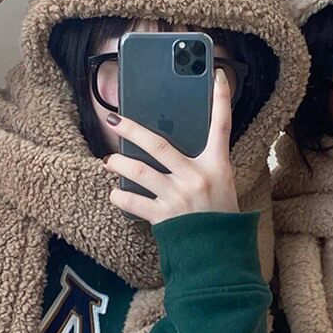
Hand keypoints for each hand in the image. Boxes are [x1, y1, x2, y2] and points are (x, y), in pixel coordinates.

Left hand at [105, 68, 238, 224]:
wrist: (219, 255)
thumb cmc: (219, 218)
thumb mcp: (221, 186)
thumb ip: (201, 166)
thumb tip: (170, 150)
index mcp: (217, 166)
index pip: (222, 126)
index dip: (221, 100)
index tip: (219, 76)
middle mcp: (196, 177)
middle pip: (159, 145)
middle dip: (132, 130)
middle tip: (115, 119)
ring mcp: (178, 197)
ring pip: (140, 172)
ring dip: (120, 164)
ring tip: (110, 160)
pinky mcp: (164, 217)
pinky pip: (134, 203)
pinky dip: (121, 197)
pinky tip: (115, 193)